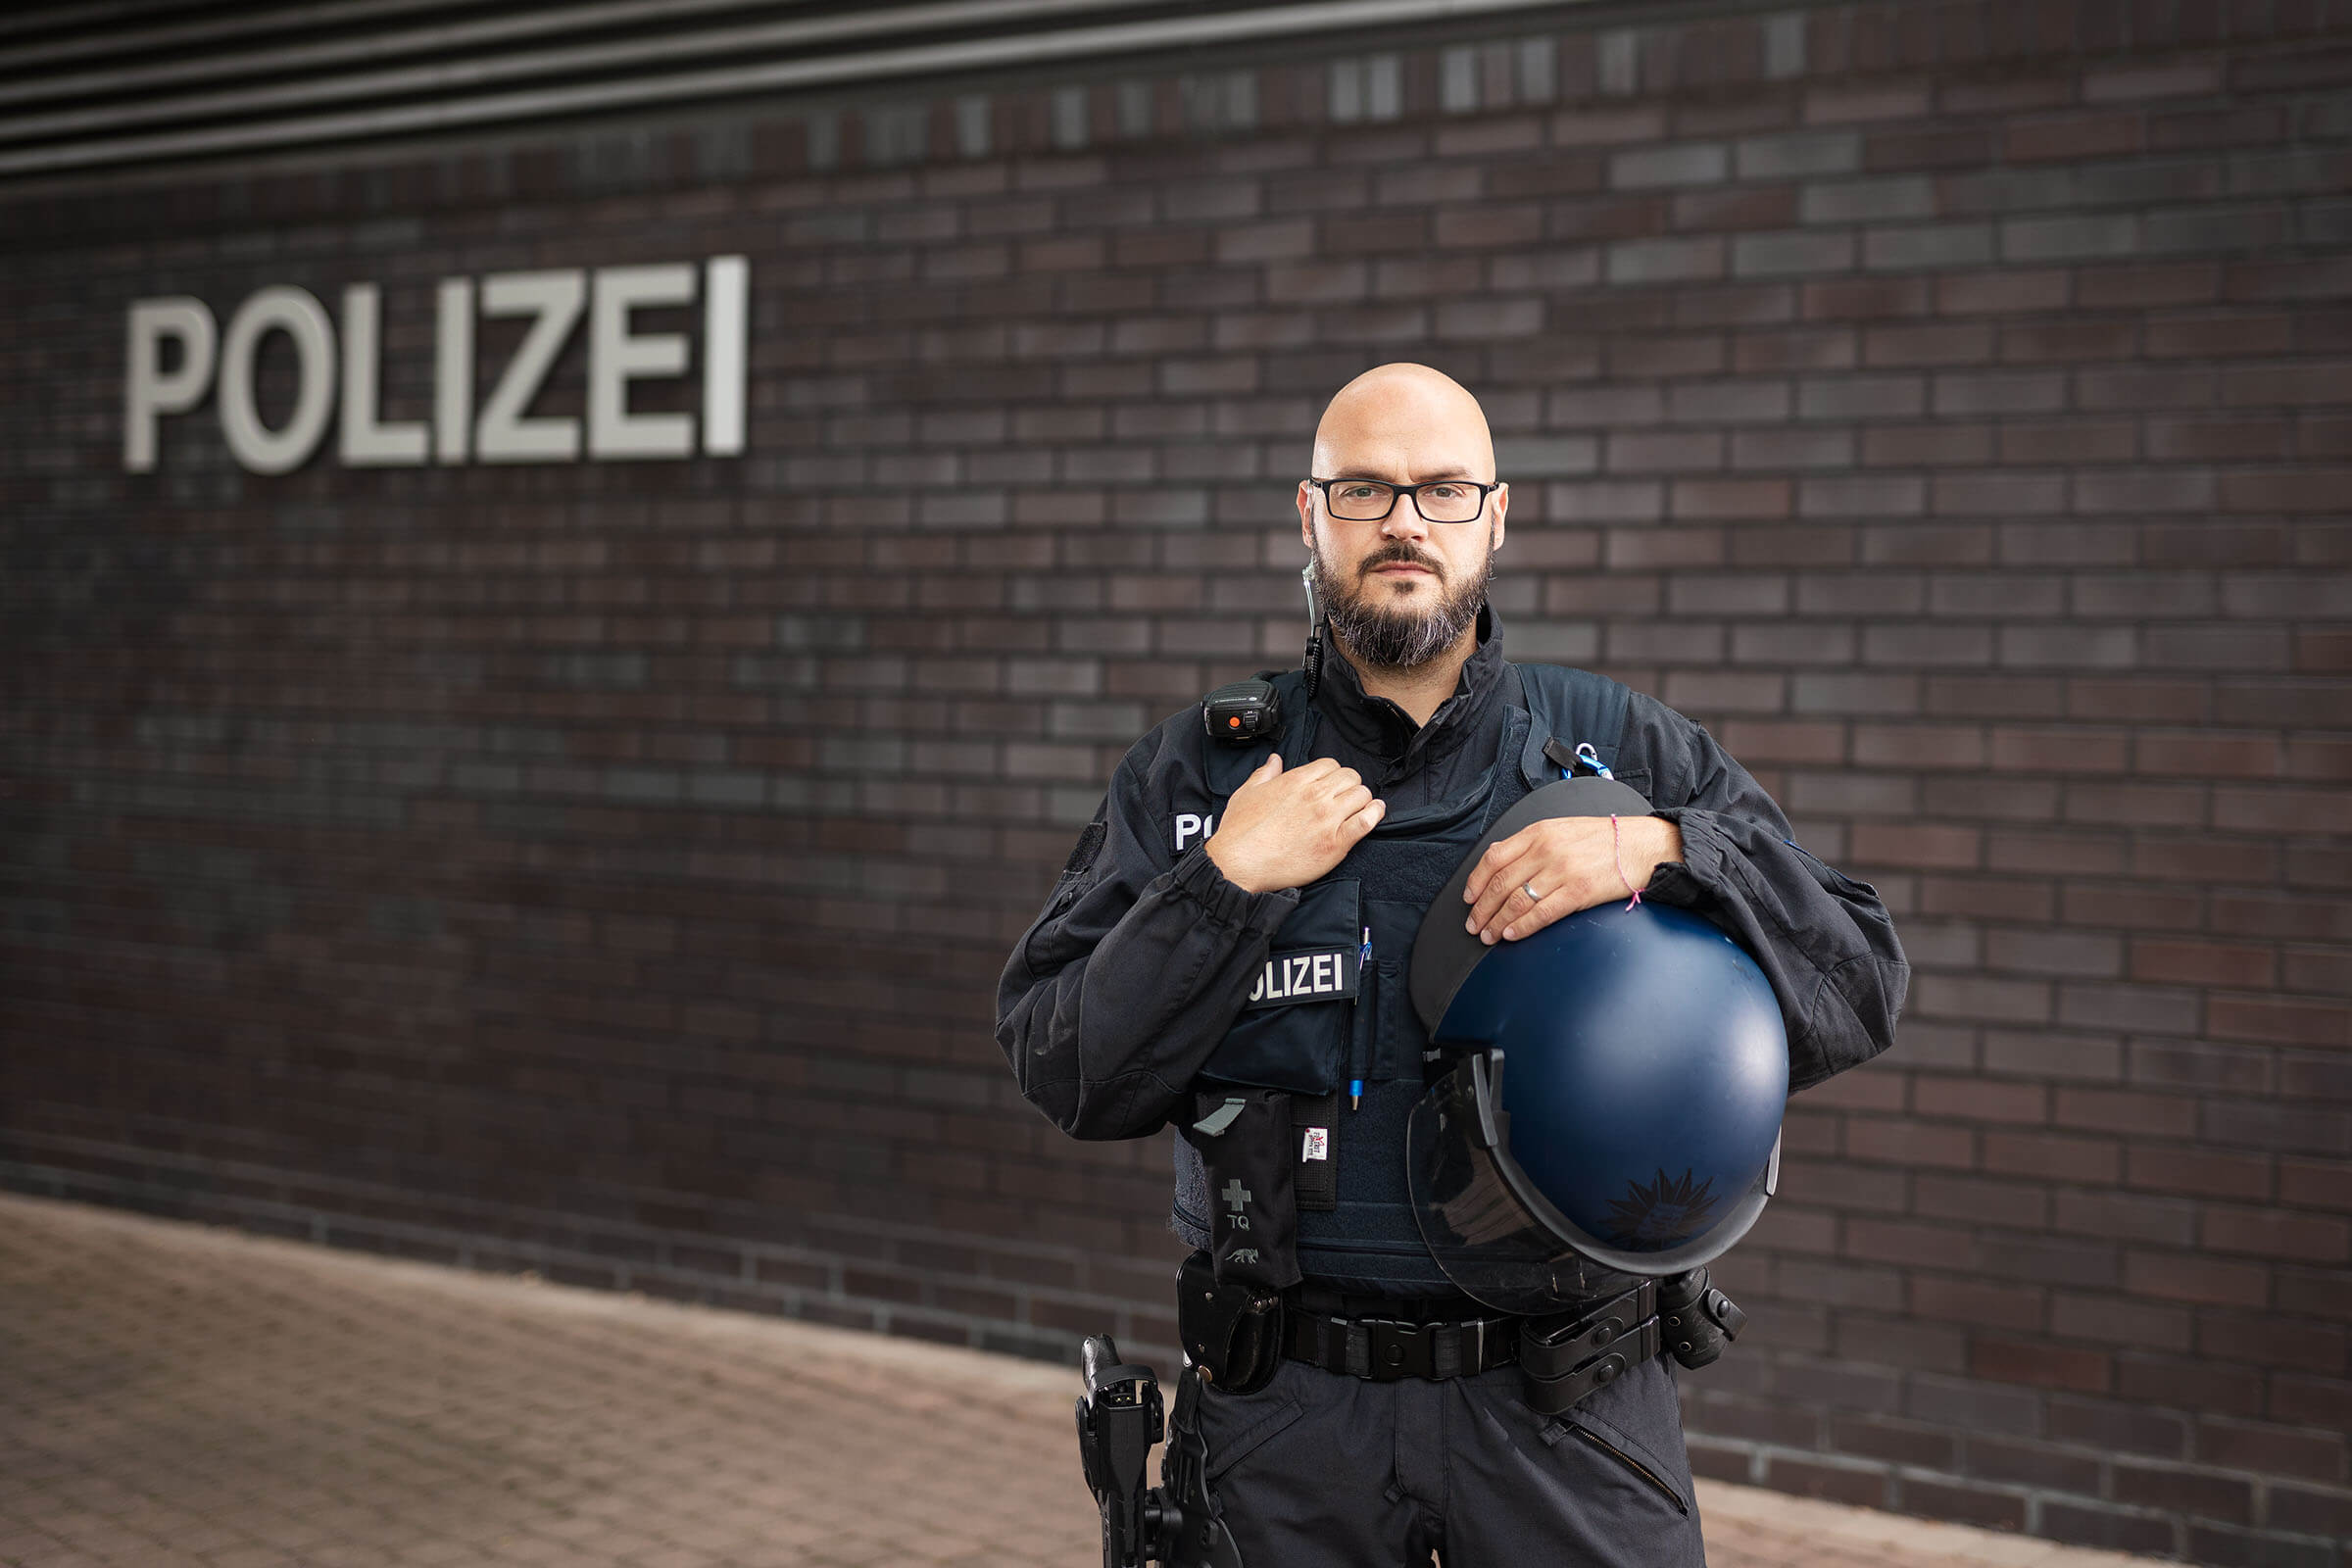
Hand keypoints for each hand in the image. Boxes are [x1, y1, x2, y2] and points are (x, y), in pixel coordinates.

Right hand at [1203, 754, 1385, 894]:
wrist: (1238, 864)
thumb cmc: (1239, 832)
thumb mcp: (1246, 793)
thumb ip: (1264, 773)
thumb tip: (1275, 760)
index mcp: (1295, 781)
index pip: (1330, 764)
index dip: (1332, 774)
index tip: (1330, 785)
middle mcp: (1315, 796)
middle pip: (1351, 776)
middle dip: (1349, 784)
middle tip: (1344, 797)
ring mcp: (1327, 819)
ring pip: (1362, 795)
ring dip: (1361, 799)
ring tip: (1357, 807)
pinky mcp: (1336, 844)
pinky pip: (1366, 822)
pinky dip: (1375, 815)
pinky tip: (1374, 812)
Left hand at [1461, 815, 1682, 944]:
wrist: (1644, 845)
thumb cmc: (1605, 840)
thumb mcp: (1562, 829)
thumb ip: (1533, 844)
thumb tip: (1503, 863)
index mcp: (1539, 832)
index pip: (1494, 857)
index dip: (1476, 881)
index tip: (1469, 898)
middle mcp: (1546, 850)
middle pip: (1501, 883)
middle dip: (1482, 909)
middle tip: (1474, 925)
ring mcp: (1562, 871)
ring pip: (1517, 901)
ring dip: (1497, 922)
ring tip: (1489, 936)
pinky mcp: (1578, 892)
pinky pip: (1542, 913)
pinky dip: (1522, 927)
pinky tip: (1511, 935)